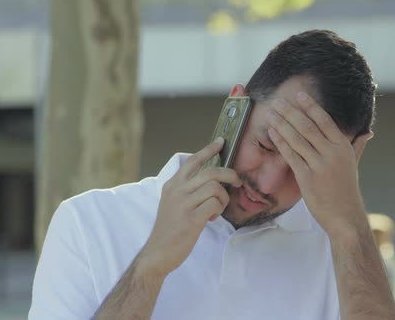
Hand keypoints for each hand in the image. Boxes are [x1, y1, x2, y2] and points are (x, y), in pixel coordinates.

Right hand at [139, 138, 241, 276]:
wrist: (157, 252)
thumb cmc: (169, 229)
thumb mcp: (172, 203)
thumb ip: (187, 191)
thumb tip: (212, 181)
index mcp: (172, 185)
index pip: (192, 161)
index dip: (208, 149)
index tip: (221, 142)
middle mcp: (176, 190)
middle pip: (210, 171)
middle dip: (229, 174)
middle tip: (236, 181)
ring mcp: (183, 204)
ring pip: (215, 187)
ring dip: (223, 198)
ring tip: (217, 209)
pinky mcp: (191, 218)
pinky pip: (214, 204)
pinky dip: (218, 210)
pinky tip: (211, 218)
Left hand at [267, 92, 372, 234]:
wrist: (345, 216)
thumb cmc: (346, 190)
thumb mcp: (354, 165)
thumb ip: (357, 147)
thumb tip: (367, 133)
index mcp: (344, 147)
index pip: (325, 121)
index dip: (311, 107)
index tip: (299, 95)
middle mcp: (332, 154)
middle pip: (307, 127)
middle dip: (290, 112)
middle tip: (277, 101)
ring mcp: (319, 165)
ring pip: (297, 139)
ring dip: (281, 124)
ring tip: (270, 113)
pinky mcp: (307, 178)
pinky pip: (290, 156)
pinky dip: (280, 142)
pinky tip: (272, 133)